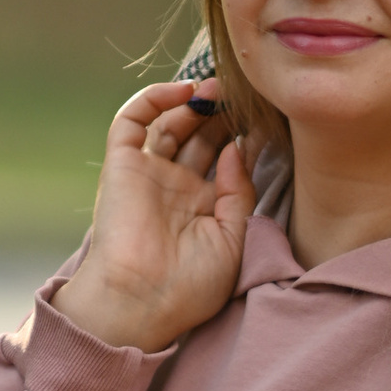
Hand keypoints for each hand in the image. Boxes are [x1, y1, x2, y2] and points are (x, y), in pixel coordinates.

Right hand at [55, 81, 256, 354]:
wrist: (140, 302)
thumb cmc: (188, 287)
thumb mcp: (232, 240)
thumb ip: (238, 193)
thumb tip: (237, 148)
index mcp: (202, 207)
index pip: (224, 159)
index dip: (244, 135)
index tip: (268, 119)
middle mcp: (174, 187)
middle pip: (200, 136)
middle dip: (222, 114)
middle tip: (244, 94)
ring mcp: (148, 174)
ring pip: (171, 124)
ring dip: (195, 102)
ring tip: (221, 88)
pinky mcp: (121, 164)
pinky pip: (132, 120)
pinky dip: (155, 98)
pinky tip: (186, 91)